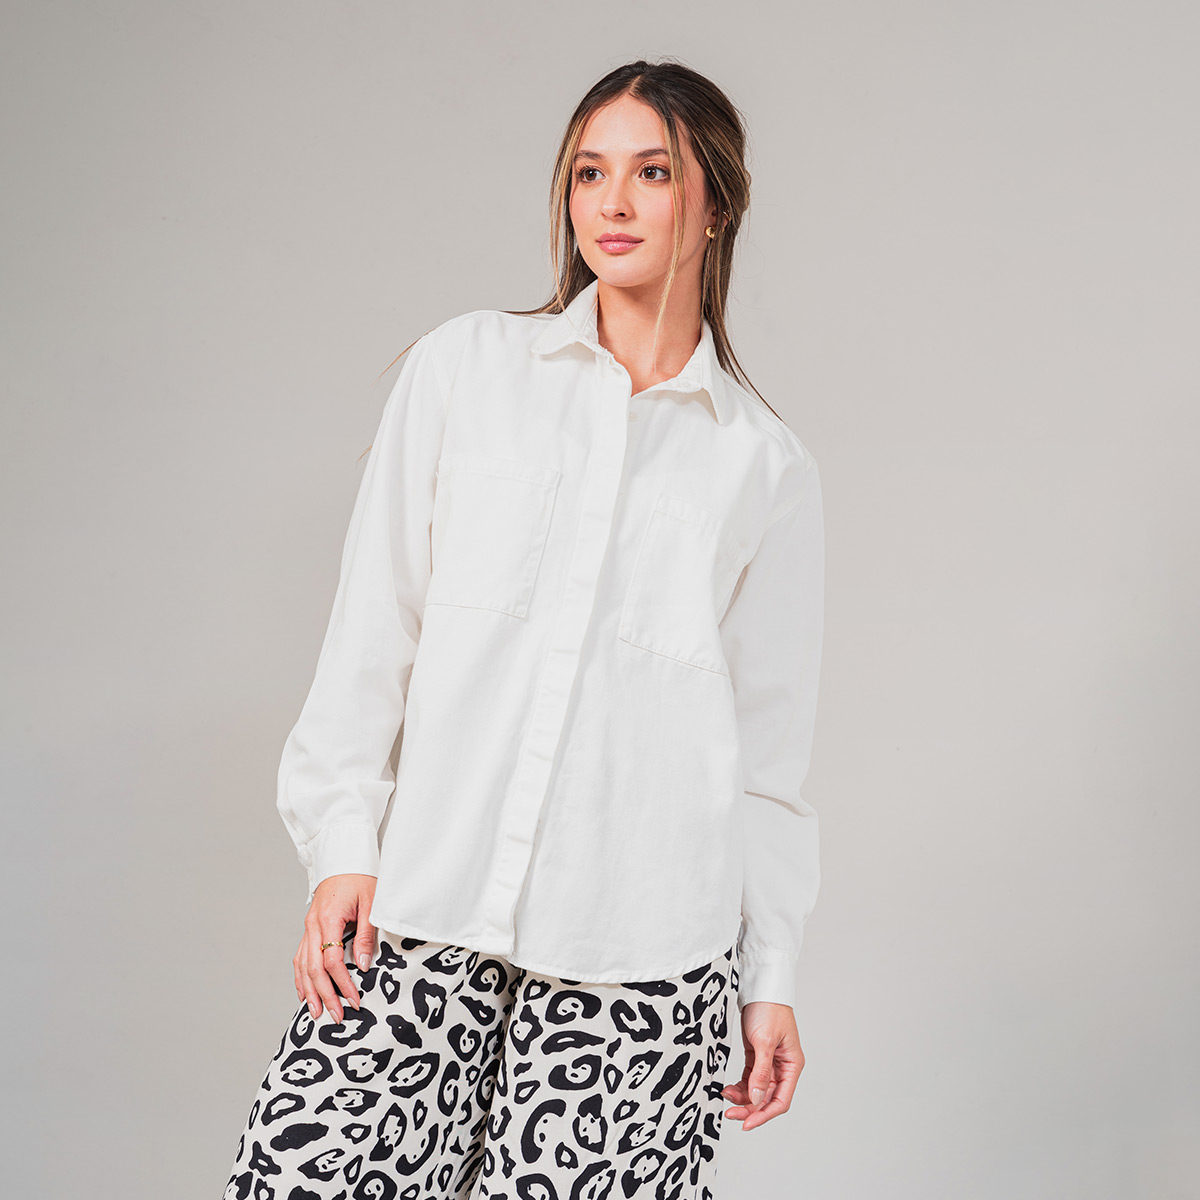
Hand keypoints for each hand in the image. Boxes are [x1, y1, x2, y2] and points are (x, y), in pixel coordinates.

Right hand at [294, 873, 377, 1023]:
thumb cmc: (361, 878)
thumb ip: (366, 935)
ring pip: (302, 965)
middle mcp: (313, 925)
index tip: (354, 1000)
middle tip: (336, 1017)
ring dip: (308, 991)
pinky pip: (300, 957)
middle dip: (324, 995)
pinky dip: (301, 977)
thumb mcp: (371, 904)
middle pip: (313, 968)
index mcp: (328, 919)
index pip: (332, 960)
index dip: (342, 983)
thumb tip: (364, 966)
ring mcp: (308, 927)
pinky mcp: (309, 927)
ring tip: (315, 1013)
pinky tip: (304, 992)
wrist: (345, 858)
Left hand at [721, 1001, 804, 1129]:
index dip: (764, 1115)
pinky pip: (749, 1078)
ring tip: (725, 1097)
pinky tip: (728, 1088)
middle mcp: (782, 1067)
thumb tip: (756, 1100)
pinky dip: (739, 1086)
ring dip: (742, 1098)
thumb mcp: (764, 1041)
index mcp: (792, 1066)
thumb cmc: (769, 1008)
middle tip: (730, 1113)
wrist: (760, 986)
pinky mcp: (756, 1055)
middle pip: (766, 1098)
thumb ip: (761, 1072)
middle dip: (749, 1108)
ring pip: (756, 1090)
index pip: (780, 1101)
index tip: (746, 1123)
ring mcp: (769, 1062)